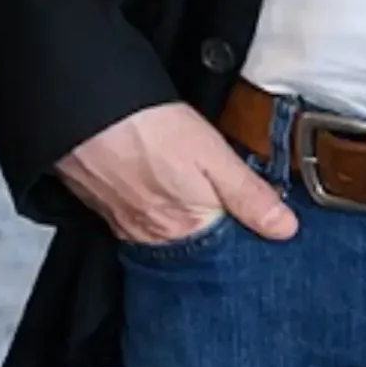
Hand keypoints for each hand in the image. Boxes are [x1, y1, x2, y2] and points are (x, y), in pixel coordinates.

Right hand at [57, 101, 298, 245]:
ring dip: (185, 225)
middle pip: (196, 250)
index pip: (226, 257)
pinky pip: (140, 222)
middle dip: (215, 238)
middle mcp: (155, 239)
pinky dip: (156, 213)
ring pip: (168, 236)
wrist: (81, 109)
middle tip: (231, 212)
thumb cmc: (146, 127)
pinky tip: (163, 191)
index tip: (264, 231)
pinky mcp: (104, 208)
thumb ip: (248, 194)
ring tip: (198, 200)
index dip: (246, 243)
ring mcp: (126, 225)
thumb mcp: (212, 154)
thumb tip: (285, 229)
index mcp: (187, 230)